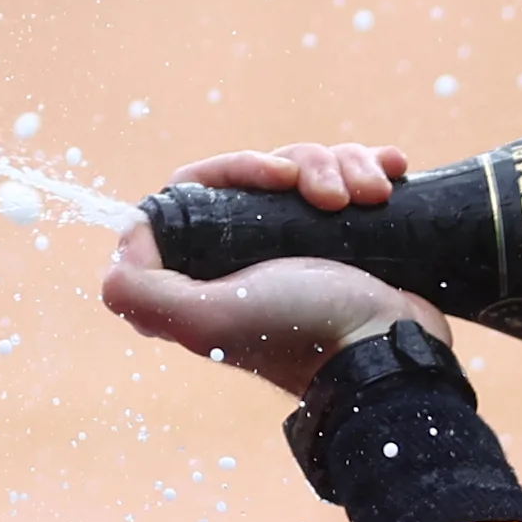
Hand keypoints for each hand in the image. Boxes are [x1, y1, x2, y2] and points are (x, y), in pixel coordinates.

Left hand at [100, 141, 447, 396]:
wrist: (392, 353)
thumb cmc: (305, 335)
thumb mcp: (210, 320)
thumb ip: (142, 292)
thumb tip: (130, 232)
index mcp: (208, 269)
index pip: (201, 187)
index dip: (235, 170)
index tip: (275, 178)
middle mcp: (250, 255)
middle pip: (264, 172)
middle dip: (305, 168)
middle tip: (333, 199)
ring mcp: (302, 245)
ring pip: (312, 168)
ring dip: (345, 169)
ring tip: (370, 197)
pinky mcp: (348, 238)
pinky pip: (352, 177)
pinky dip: (372, 168)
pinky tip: (392, 174)